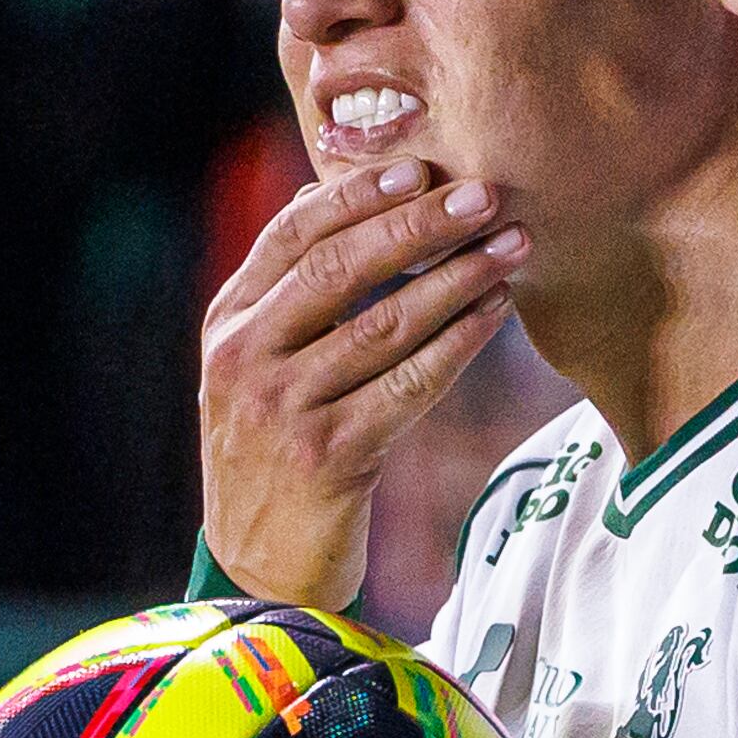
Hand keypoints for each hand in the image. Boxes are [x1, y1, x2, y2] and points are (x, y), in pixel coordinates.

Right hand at [199, 157, 527, 609]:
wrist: (261, 569)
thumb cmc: (277, 453)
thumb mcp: (257, 369)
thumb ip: (288, 293)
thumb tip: (331, 196)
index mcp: (228, 322)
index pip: (291, 236)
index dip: (356, 196)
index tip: (419, 168)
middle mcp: (245, 358)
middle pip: (338, 269)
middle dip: (417, 226)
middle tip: (482, 196)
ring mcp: (283, 409)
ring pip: (382, 325)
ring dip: (455, 279)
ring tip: (509, 246)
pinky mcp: (329, 457)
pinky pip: (409, 386)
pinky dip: (458, 343)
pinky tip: (493, 314)